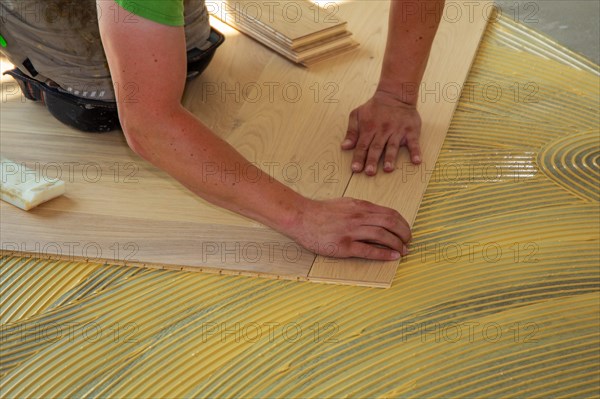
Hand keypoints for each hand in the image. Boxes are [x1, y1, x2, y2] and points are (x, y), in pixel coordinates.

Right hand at [287, 198, 410, 259]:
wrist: (301, 217)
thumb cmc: (321, 212)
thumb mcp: (345, 204)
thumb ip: (362, 209)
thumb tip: (377, 216)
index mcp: (360, 206)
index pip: (390, 213)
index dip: (402, 223)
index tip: (406, 231)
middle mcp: (359, 217)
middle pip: (391, 223)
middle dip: (404, 233)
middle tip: (408, 242)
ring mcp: (352, 231)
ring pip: (383, 236)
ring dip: (397, 244)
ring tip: (403, 251)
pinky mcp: (344, 245)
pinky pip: (369, 250)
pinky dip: (384, 253)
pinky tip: (393, 256)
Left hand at [342, 90, 421, 174]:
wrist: (396, 94)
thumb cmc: (374, 107)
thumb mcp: (357, 115)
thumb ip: (351, 131)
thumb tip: (344, 146)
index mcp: (369, 128)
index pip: (362, 145)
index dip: (359, 157)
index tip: (356, 169)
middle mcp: (383, 131)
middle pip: (377, 147)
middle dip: (373, 160)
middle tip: (370, 172)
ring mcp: (397, 131)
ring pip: (393, 146)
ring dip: (391, 158)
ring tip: (388, 169)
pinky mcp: (411, 130)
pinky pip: (414, 142)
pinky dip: (416, 151)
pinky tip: (416, 161)